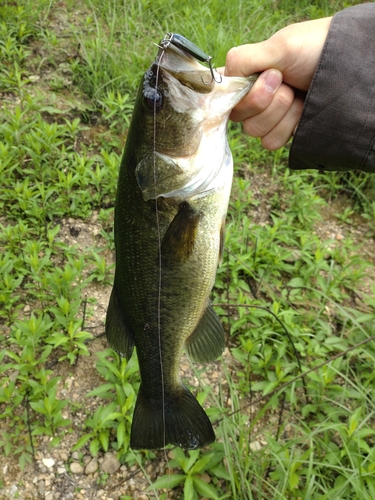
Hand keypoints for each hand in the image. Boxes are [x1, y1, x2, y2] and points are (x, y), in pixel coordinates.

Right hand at [225, 17, 331, 149]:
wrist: (346, 67)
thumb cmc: (314, 49)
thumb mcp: (278, 46)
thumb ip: (243, 60)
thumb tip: (220, 80)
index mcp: (246, 75)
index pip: (221, 94)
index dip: (233, 96)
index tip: (260, 82)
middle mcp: (253, 98)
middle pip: (239, 117)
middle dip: (264, 100)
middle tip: (285, 82)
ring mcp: (268, 117)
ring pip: (254, 131)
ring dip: (279, 112)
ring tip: (296, 95)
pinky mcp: (282, 132)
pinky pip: (270, 142)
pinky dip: (287, 126)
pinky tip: (301, 111)